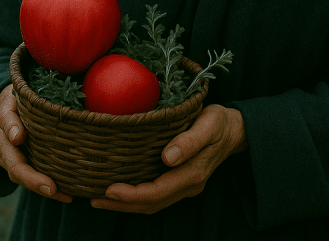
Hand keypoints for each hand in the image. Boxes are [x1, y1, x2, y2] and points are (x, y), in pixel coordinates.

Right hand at [0, 84, 71, 202]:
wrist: (13, 103)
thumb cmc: (30, 90)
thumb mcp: (32, 83)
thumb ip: (45, 81)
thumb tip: (71, 72)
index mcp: (6, 110)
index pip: (6, 118)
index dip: (12, 128)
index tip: (20, 137)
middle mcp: (3, 136)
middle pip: (11, 160)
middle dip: (30, 176)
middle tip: (50, 187)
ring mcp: (7, 154)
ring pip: (17, 174)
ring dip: (39, 186)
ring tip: (64, 195)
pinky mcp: (17, 165)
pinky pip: (28, 180)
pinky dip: (46, 187)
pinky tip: (68, 195)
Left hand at [91, 104, 246, 213]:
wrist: (235, 129)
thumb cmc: (219, 122)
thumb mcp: (209, 124)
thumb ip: (189, 141)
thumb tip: (167, 158)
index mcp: (192, 174)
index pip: (156, 192)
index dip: (131, 194)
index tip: (109, 189)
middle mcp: (187, 185)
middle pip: (150, 203)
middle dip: (121, 205)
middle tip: (94, 198)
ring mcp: (184, 186)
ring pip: (152, 203)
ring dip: (126, 204)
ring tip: (99, 198)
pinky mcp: (180, 180)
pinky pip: (155, 194)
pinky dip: (136, 196)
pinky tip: (120, 189)